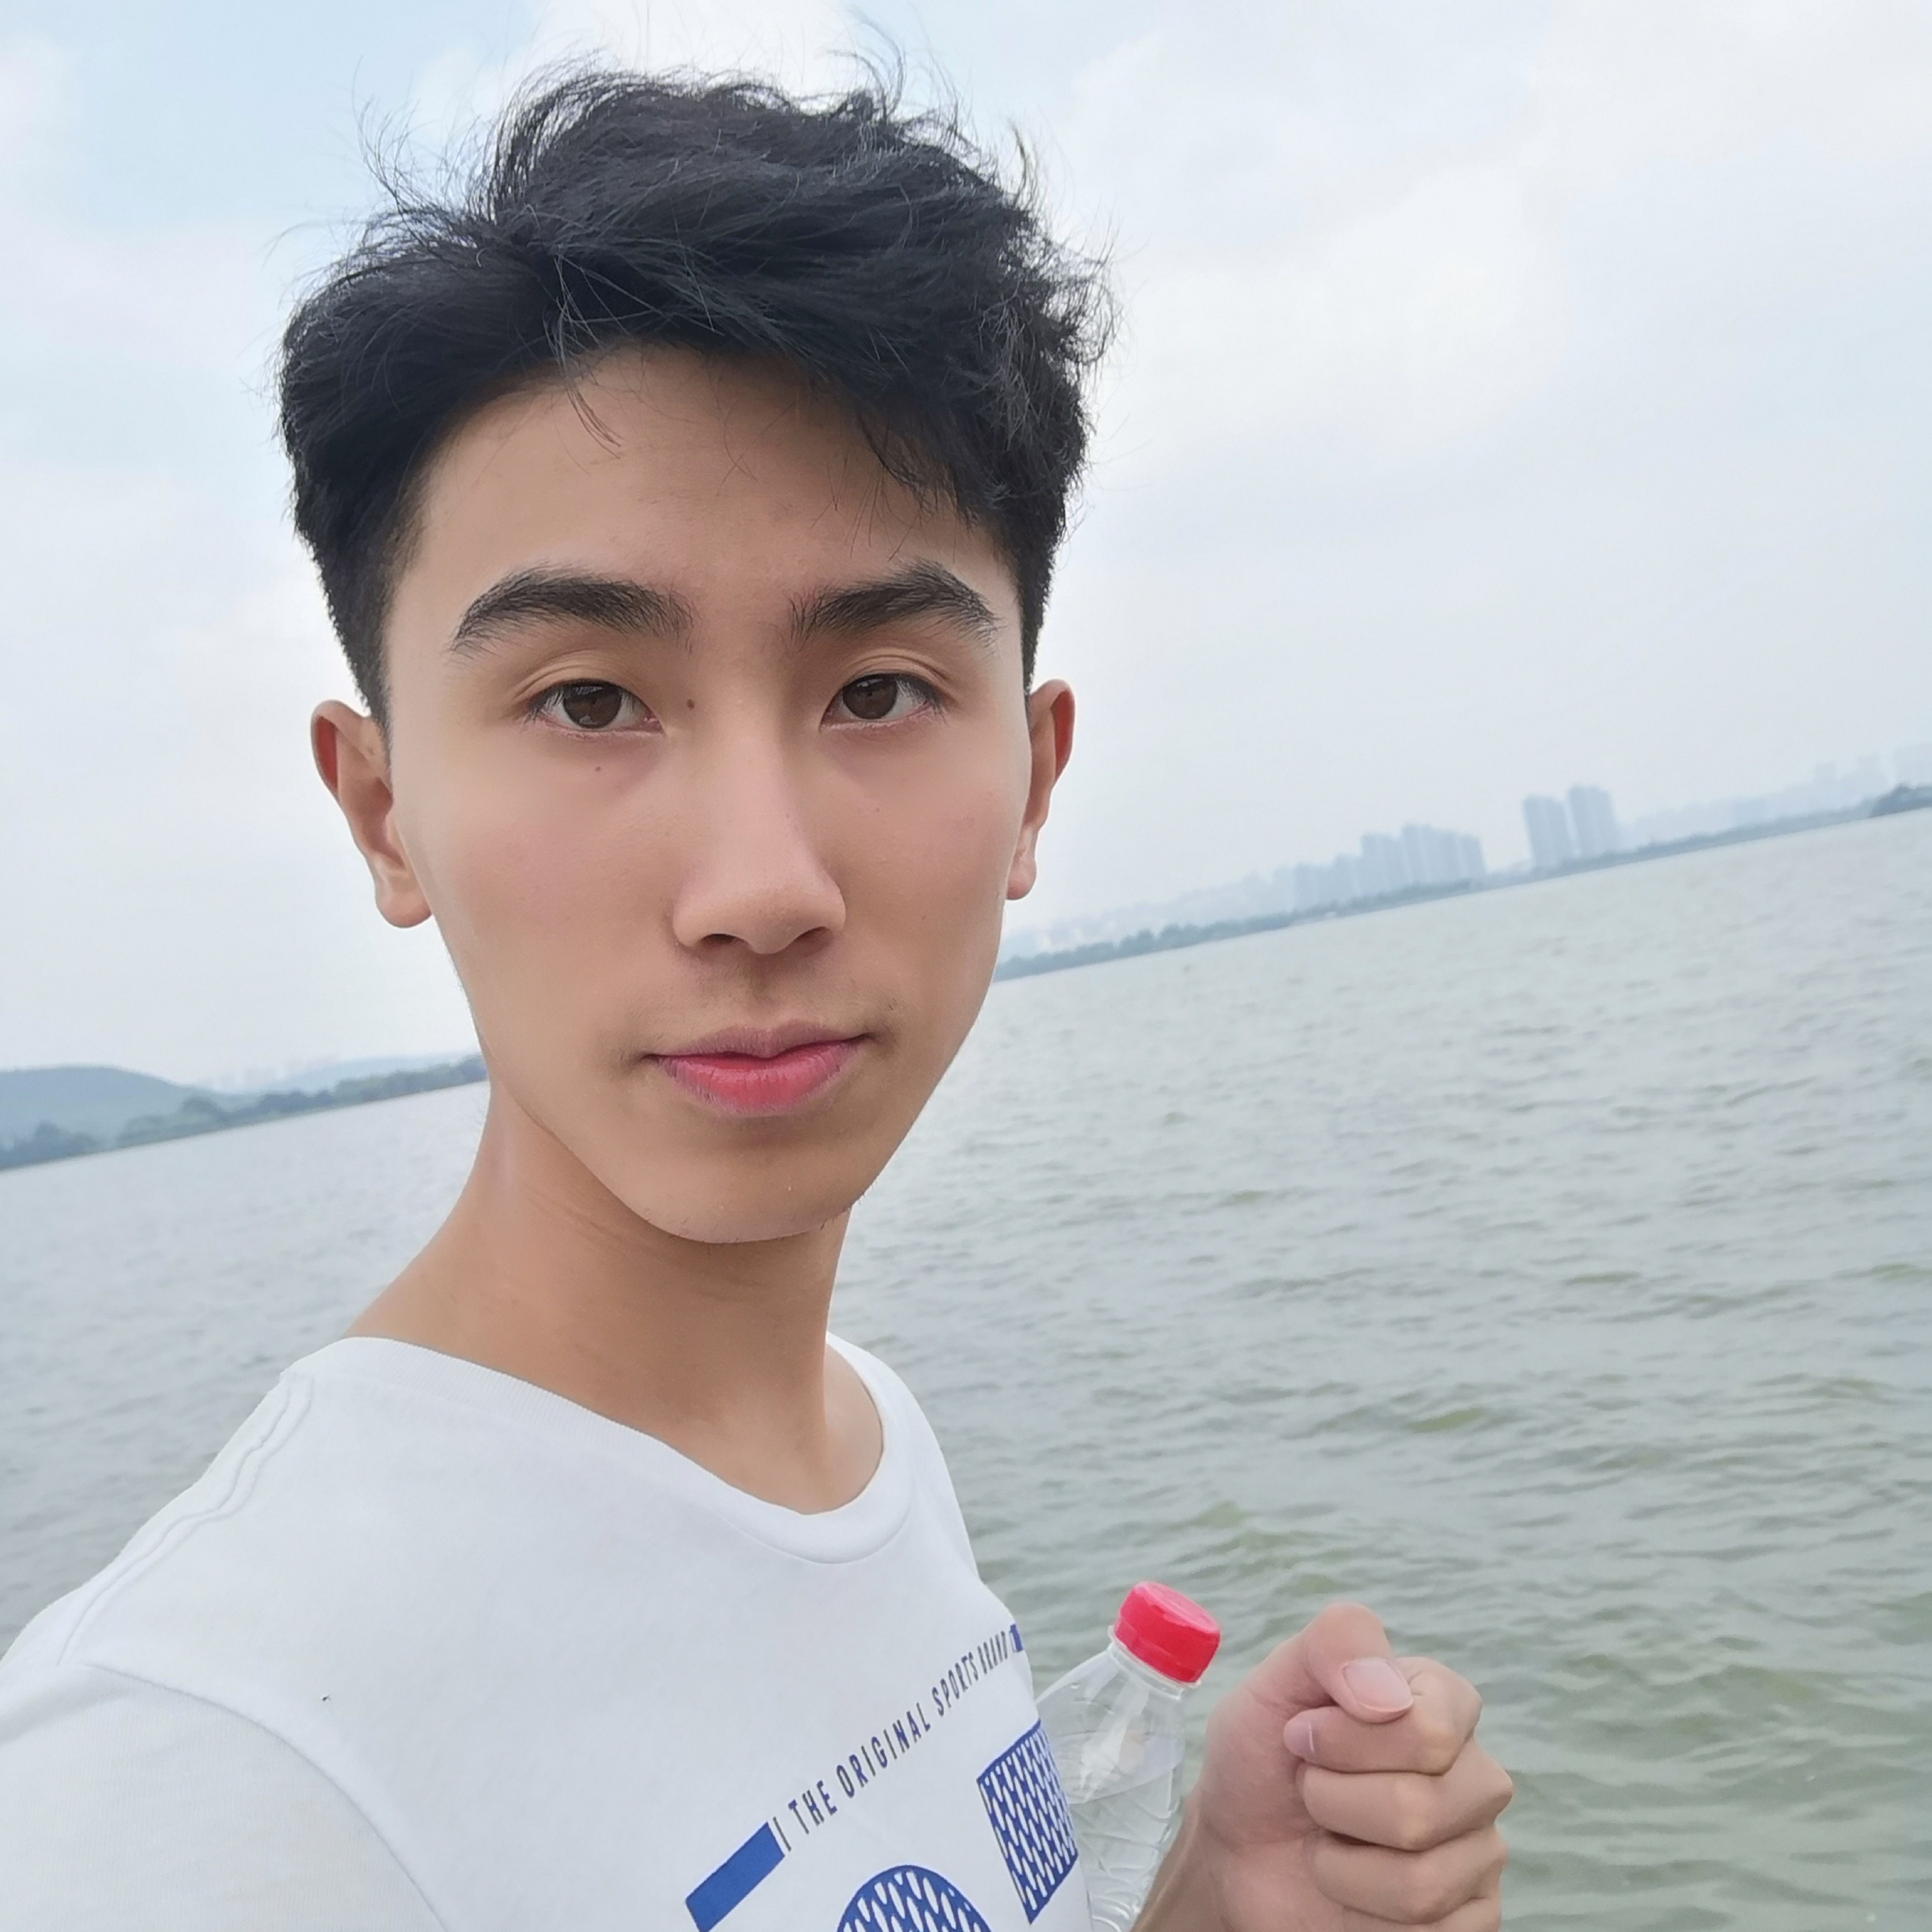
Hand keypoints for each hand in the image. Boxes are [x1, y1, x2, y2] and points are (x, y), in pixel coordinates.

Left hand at [1136, 1602, 1510, 1930]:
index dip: (1346, 1740)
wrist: (1238, 1844)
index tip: (1301, 1734)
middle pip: (1420, 1809)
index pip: (1432, 1729)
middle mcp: (1475, 1774)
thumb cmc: (1264, 1756)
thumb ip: (1336, 1644)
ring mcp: (1479, 1850)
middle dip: (1334, 1802)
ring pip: (1420, 1881)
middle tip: (1310, 1789)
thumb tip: (1389, 1696)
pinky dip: (1359, 1910)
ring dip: (1340, 1864)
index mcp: (1443, 1704)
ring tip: (1326, 1838)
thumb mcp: (1276, 1680)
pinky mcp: (1470, 1919)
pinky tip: (1349, 1886)